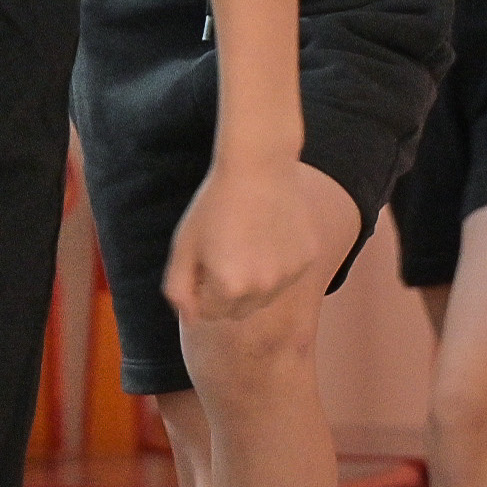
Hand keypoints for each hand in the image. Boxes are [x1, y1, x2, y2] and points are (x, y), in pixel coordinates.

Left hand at [162, 150, 316, 325]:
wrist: (258, 166)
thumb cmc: (215, 205)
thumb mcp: (184, 247)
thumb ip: (179, 290)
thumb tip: (190, 320)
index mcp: (228, 289)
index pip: (208, 313)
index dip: (201, 287)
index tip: (204, 260)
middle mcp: (262, 289)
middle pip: (237, 312)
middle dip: (226, 292)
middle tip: (224, 252)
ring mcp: (289, 276)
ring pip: (264, 297)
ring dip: (253, 282)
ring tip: (247, 242)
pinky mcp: (307, 260)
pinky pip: (287, 277)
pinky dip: (277, 265)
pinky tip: (270, 233)